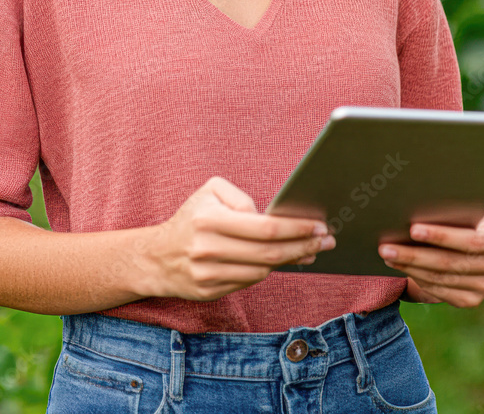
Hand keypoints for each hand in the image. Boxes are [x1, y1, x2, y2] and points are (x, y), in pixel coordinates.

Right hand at [132, 176, 335, 301]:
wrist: (157, 257)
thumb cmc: (191, 218)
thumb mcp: (209, 192)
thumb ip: (241, 198)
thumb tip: (268, 217)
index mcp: (210, 220)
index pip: (264, 228)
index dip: (296, 228)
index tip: (318, 225)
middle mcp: (208, 248)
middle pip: (269, 252)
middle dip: (303, 246)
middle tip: (326, 240)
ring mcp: (209, 274)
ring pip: (263, 269)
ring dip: (292, 260)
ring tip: (311, 250)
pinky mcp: (211, 292)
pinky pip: (250, 281)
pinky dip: (270, 270)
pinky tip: (284, 261)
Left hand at [377, 200, 483, 306]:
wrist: (476, 227)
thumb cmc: (468, 205)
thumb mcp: (469, 198)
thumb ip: (455, 202)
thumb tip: (419, 199)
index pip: (475, 240)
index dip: (443, 236)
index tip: (413, 229)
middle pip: (455, 263)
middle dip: (416, 255)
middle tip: (386, 246)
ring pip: (445, 279)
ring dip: (412, 268)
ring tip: (387, 255)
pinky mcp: (473, 298)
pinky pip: (442, 292)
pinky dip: (419, 279)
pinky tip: (401, 267)